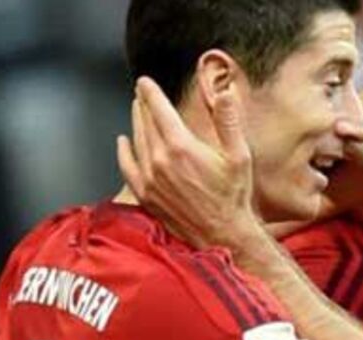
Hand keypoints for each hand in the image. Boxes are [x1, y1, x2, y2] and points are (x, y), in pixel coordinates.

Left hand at [117, 76, 265, 252]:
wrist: (223, 234)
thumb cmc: (233, 196)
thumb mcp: (239, 155)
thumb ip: (228, 121)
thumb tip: (226, 92)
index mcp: (182, 146)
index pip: (158, 109)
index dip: (150, 92)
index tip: (145, 81)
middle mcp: (160, 160)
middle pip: (144, 122)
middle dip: (142, 104)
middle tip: (141, 92)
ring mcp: (149, 178)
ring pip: (135, 140)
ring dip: (135, 122)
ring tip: (137, 111)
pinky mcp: (145, 194)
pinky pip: (126, 166)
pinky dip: (123, 151)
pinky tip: (123, 142)